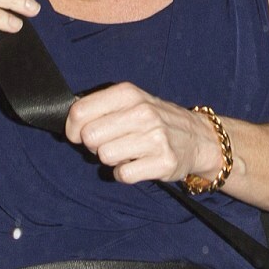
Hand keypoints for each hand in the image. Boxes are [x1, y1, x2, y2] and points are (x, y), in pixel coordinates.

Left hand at [65, 82, 208, 183]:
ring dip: (110, 159)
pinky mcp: (163, 162)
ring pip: (105, 156)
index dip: (73, 128)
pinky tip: (136, 164)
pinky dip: (124, 173)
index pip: (80, 111)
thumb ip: (100, 106)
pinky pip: (122, 175)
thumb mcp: (131, 100)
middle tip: (108, 142)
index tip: (79, 134)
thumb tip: (71, 123)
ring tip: (125, 152)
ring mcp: (154, 138)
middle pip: (90, 137)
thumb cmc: (155, 118)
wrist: (198, 137)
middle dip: (93, 145)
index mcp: (128, 93)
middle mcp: (142, 112)